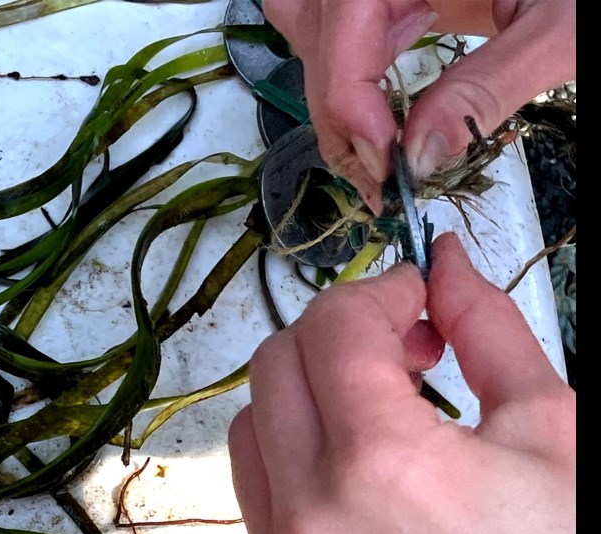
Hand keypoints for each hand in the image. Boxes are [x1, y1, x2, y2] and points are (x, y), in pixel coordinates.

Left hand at [229, 233, 574, 533]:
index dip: (379, 293)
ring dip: (308, 393)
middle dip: (338, 335)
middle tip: (405, 348)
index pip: (333, 326)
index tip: (416, 299)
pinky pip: (256, 494)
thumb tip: (447, 261)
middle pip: (276, 363)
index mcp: (386, 468)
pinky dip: (294, 458)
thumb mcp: (553, 429)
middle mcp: (314, 520)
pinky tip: (355, 469)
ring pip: (253, 425)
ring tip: (381, 410)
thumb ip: (486, 327)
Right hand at [261, 0, 575, 209]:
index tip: (385, 161)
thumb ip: (490, 85)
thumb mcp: (560, 27)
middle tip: (380, 176)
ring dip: (332, 100)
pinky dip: (349, 86)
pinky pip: (341, 38)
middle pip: (317, 30)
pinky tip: (382, 123)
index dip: (347, 96)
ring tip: (374, 155)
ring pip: (314, 35)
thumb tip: (420, 154)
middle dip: (337, 111)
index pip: (343, 17)